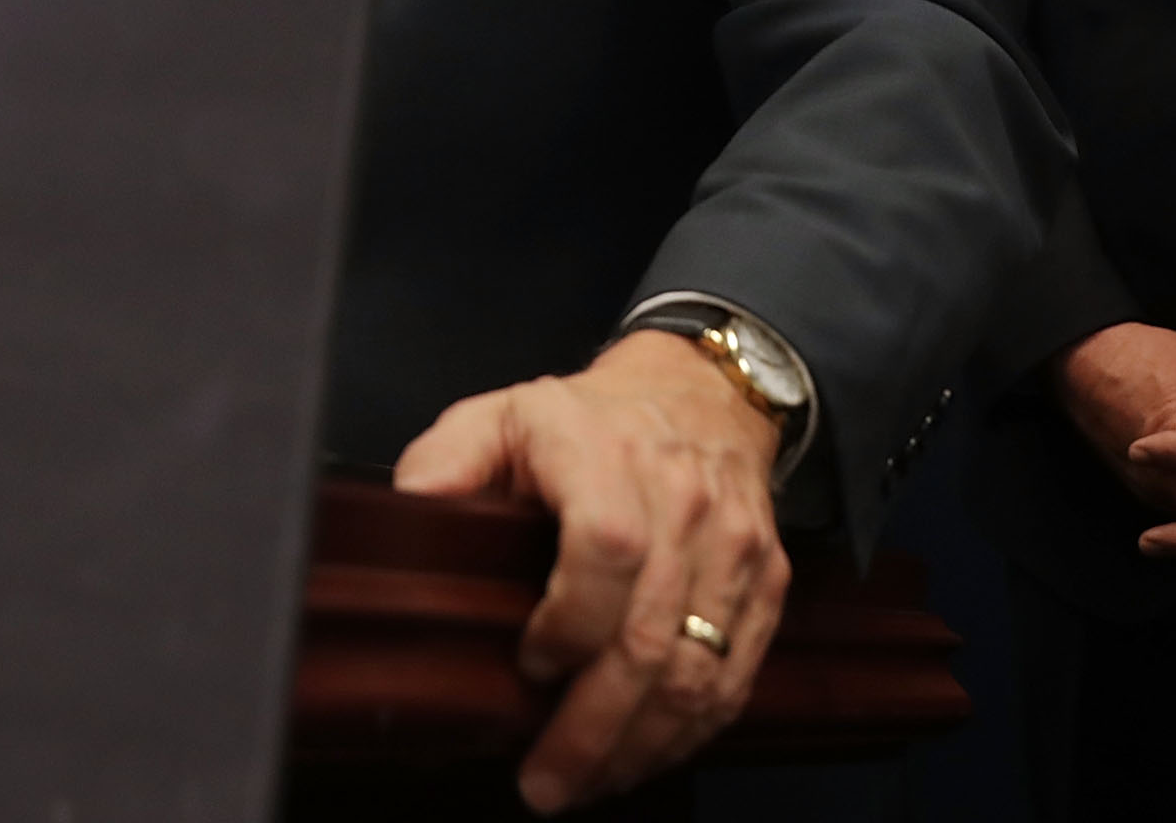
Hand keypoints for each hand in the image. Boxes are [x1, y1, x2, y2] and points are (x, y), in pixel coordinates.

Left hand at [395, 329, 789, 813]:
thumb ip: (447, 459)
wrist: (702, 393)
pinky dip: (691, 731)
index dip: (568, 624)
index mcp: (610, 458)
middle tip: (545, 784)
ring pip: (699, 672)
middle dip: (594, 728)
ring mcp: (735, 548)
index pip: (607, 551)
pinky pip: (736, 676)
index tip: (526, 666)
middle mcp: (685, 503)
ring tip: (586, 784)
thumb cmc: (584, 419)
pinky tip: (643, 757)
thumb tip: (407, 514)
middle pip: (651, 638)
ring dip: (640, 745)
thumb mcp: (502, 414)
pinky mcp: (768, 581)